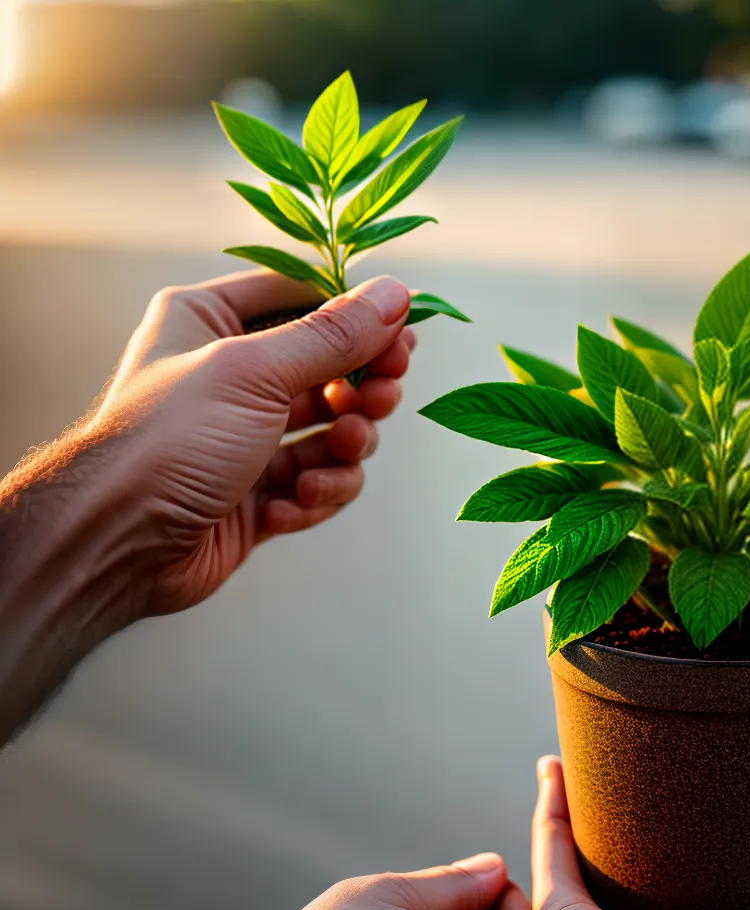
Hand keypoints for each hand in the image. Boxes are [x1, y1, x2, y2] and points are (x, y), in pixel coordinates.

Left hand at [0, 270, 412, 739]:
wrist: (117, 545)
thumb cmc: (167, 441)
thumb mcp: (254, 372)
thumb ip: (331, 336)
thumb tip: (395, 294)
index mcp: (211, 322)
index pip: (301, 298)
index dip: (354, 315)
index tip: (401, 330)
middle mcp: (231, 377)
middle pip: (328, 370)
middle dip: (361, 389)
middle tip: (383, 396)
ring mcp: (247, 438)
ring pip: (331, 432)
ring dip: (346, 446)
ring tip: (341, 453)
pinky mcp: (259, 494)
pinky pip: (315, 483)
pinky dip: (316, 495)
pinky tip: (292, 506)